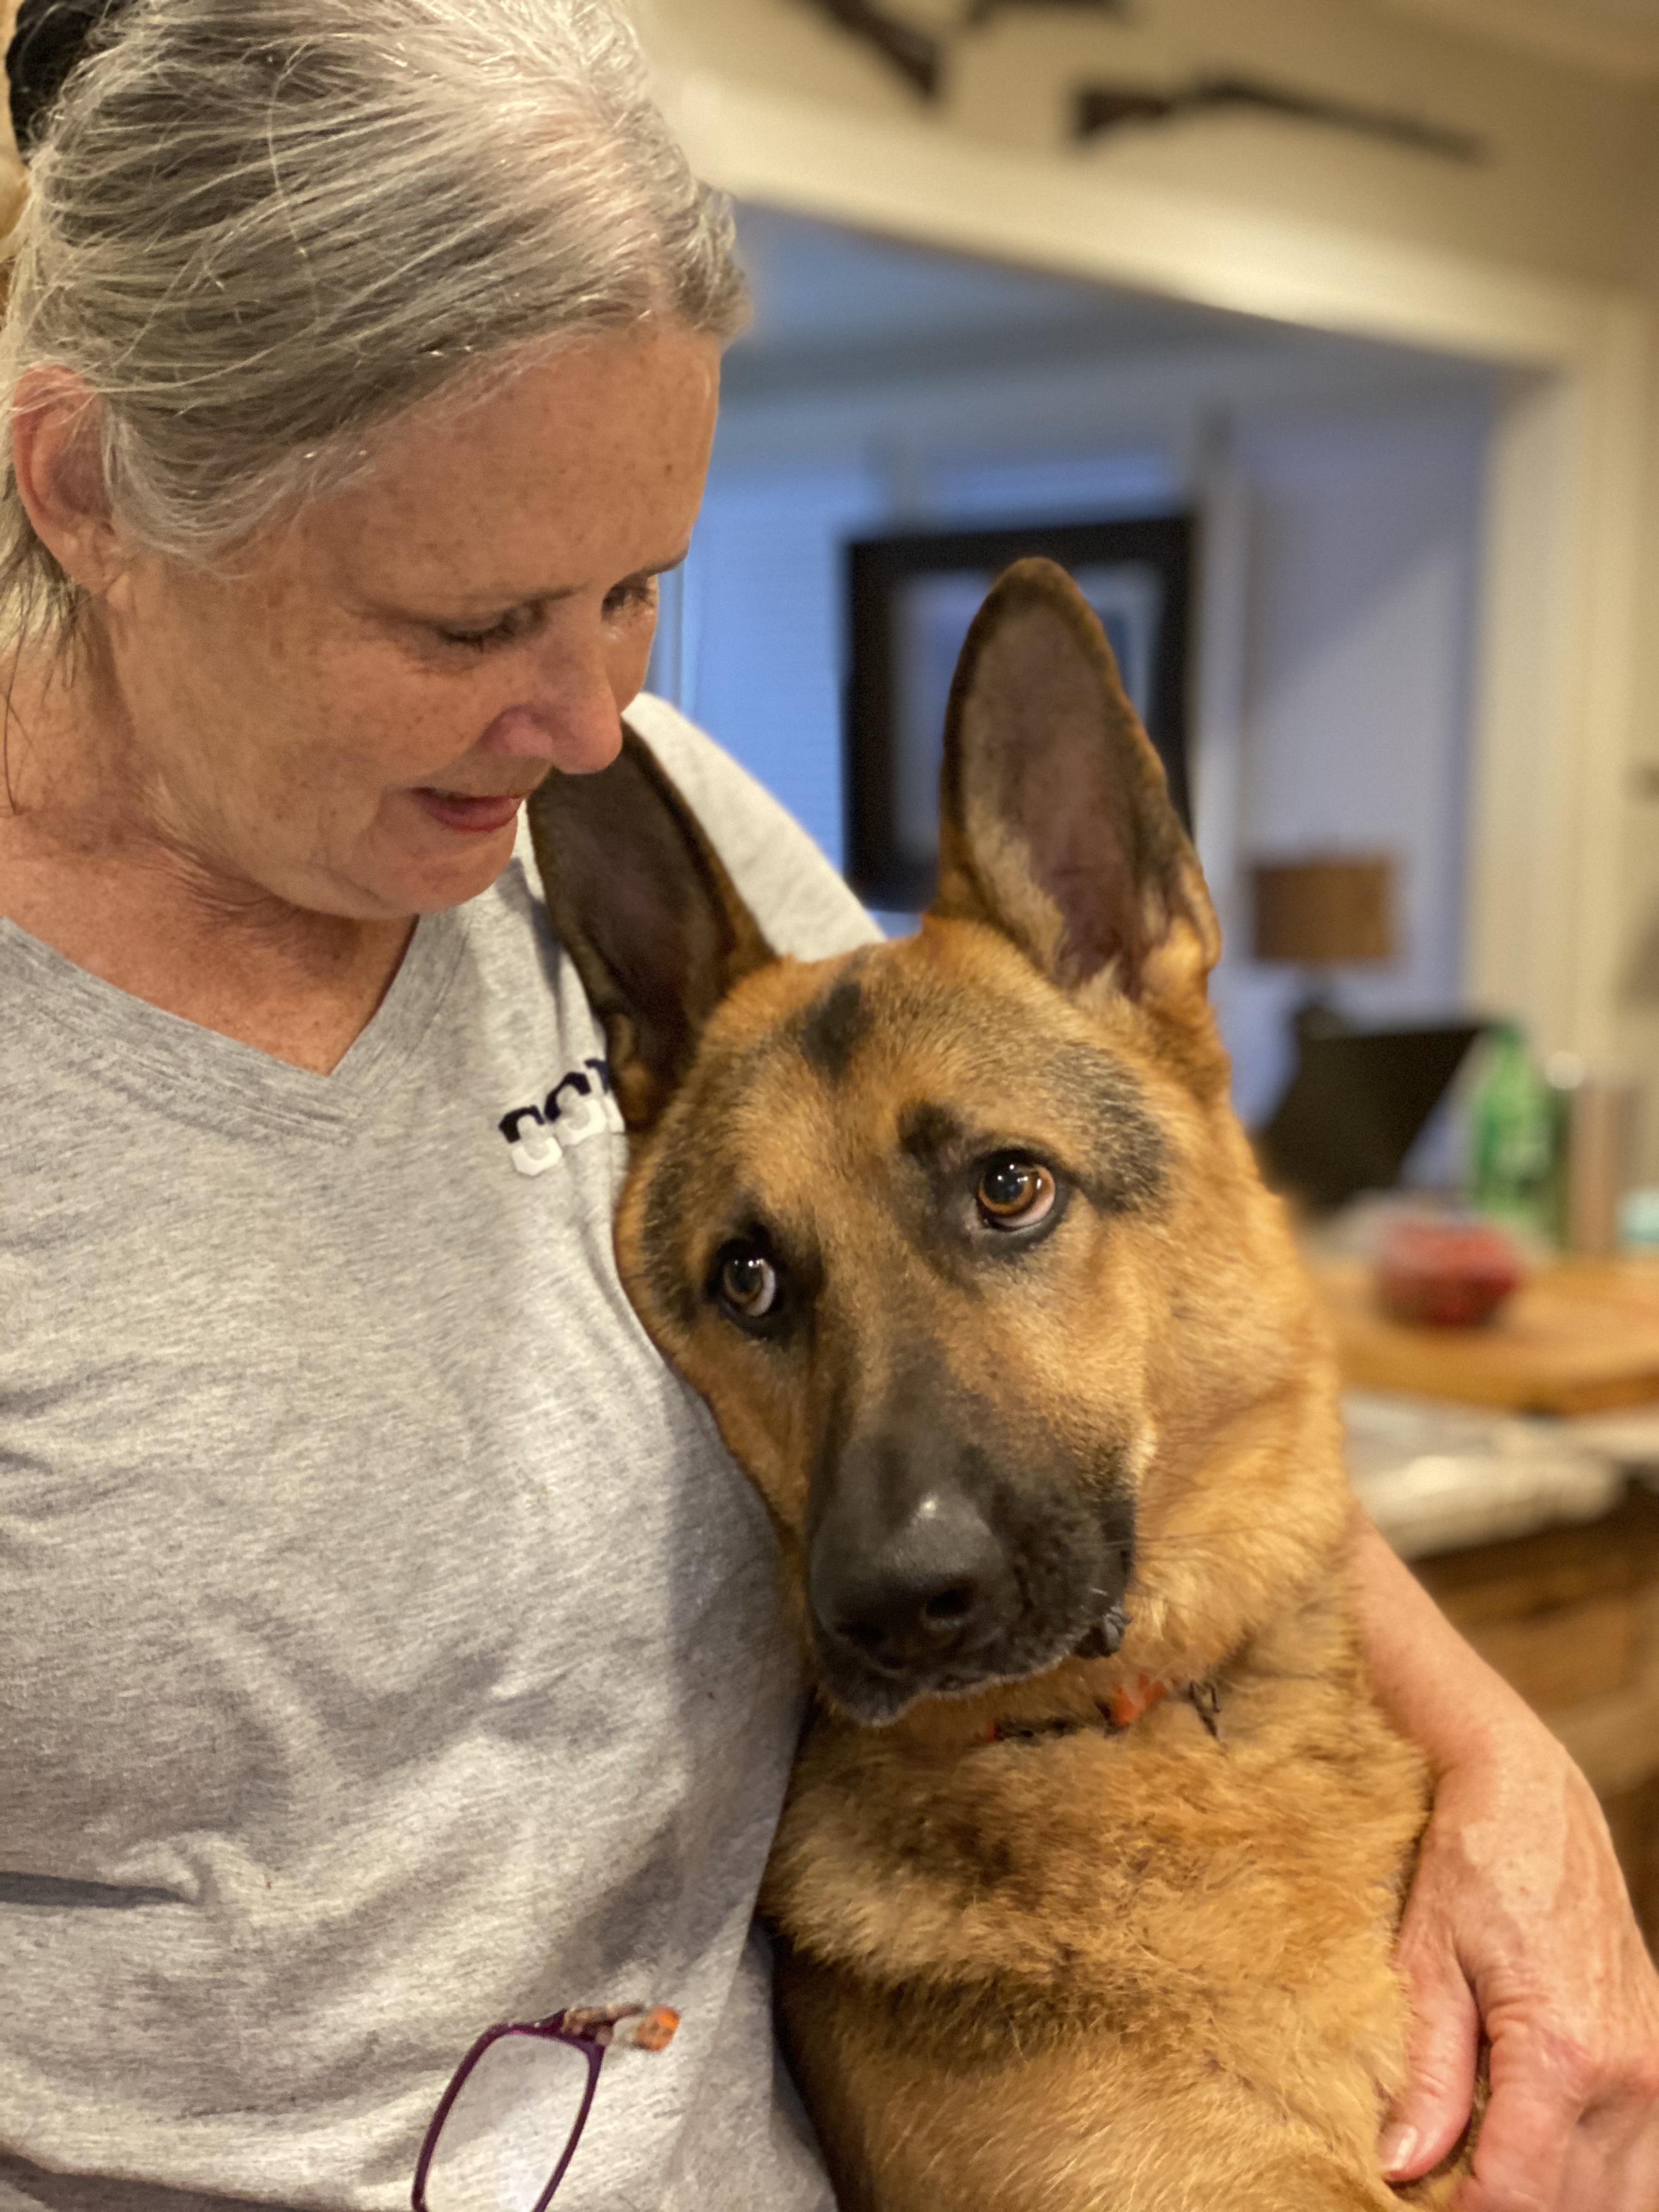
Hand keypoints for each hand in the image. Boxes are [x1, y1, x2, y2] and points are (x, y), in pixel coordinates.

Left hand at [1349, 1515, 1658, 2209]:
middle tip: (1445, 2194)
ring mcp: (1653, 2068)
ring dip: (1559, 2201)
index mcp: (1562, 2052)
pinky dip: (1598, 2181)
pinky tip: (1542, 2164)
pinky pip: (1644, 2160)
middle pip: (1576, 2206)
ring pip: (1624, 2196)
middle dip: (1507, 2211)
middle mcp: (1626, 2072)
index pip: (1519, 2192)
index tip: (1415, 2208)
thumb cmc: (1472, 1867)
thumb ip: (1426, 2075)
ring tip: (1486, 2181)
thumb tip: (1402, 2167)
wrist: (1533, 1799)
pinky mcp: (1656, 2056)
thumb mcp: (1425, 1962)